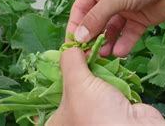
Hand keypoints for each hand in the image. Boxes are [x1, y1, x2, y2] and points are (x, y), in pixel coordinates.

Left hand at [46, 48, 164, 125]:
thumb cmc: (99, 116)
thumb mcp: (77, 85)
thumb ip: (70, 62)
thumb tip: (70, 46)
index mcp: (58, 120)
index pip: (49, 91)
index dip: (56, 70)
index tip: (65, 50)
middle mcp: (74, 117)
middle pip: (72, 84)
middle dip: (79, 66)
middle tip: (83, 47)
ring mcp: (95, 113)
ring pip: (93, 84)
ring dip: (97, 69)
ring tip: (98, 51)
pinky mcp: (114, 107)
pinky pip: (109, 86)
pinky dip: (111, 75)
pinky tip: (111, 62)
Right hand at [67, 0, 164, 56]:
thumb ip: (96, 18)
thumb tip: (78, 38)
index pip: (80, 9)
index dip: (75, 27)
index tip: (71, 46)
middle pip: (95, 22)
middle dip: (91, 38)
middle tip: (88, 56)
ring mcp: (125, 9)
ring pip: (111, 30)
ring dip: (106, 43)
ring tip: (104, 55)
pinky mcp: (140, 19)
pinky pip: (128, 34)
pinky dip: (124, 43)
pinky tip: (120, 52)